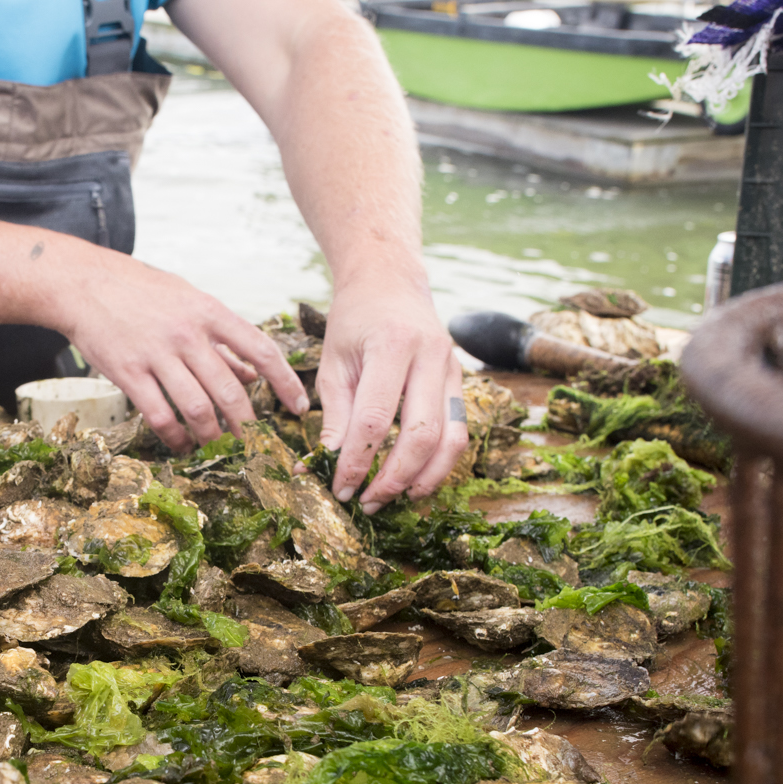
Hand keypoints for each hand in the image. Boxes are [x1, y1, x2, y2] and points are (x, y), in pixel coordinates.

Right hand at [51, 250, 306, 452]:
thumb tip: (252, 374)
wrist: (84, 283)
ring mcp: (157, 354)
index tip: (299, 407)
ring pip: (198, 408)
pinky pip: (161, 416)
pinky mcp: (128, 373)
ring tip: (218, 449)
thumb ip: (222, 339)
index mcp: (209, 311)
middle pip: (230, 390)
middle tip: (255, 445)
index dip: (285, 382)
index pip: (261, 350)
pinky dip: (176, 437)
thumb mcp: (190, 301)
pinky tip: (182, 445)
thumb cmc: (142, 291)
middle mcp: (187, 334)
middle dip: (247, 425)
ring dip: (213, 437)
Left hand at [314, 277, 469, 511]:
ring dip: (424, 478)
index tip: (340, 488)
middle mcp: (431, 356)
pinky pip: (459, 431)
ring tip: (395, 499)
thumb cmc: (355, 320)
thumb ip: (335, 415)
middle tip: (367, 502)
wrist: (390, 281)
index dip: (357, 461)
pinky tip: (416, 479)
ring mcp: (452, 369)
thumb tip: (322, 465)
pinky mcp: (460, 381)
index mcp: (392, 345)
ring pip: (452, 439)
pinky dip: (441, 462)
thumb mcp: (334, 362)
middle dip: (393, 478)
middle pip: (421, 435)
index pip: (375, 418)